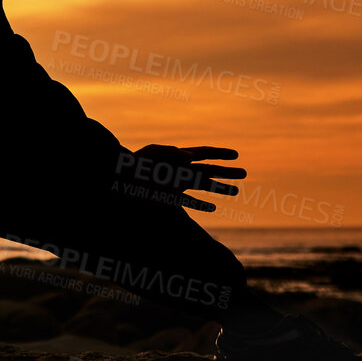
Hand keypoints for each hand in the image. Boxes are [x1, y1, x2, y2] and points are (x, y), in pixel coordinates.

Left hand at [116, 144, 245, 212]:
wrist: (116, 181)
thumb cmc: (131, 165)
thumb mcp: (151, 154)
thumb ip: (170, 153)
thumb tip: (190, 156)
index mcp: (177, 156)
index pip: (203, 153)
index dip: (219, 153)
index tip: (236, 154)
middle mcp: (179, 170)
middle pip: (208, 170)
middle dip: (227, 172)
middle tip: (245, 173)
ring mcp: (176, 184)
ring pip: (203, 186)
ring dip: (220, 189)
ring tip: (237, 192)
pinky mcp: (168, 198)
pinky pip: (189, 202)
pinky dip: (201, 205)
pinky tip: (213, 208)